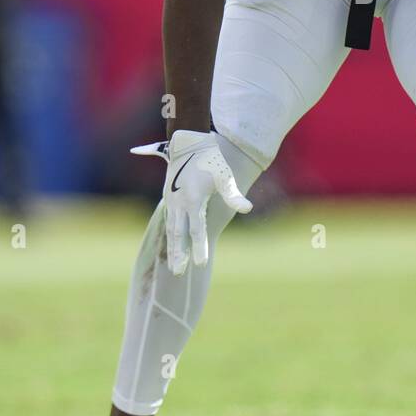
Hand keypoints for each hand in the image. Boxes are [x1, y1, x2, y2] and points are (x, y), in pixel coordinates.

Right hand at [131, 130, 251, 274]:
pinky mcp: (169, 196)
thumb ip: (233, 195)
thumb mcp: (224, 176)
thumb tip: (247, 209)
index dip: (198, 248)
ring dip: (173, 247)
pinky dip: (170, 234)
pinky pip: (169, 220)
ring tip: (174, 265)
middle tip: (179, 273)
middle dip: (179, 254)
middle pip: (178, 234)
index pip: (197, 229)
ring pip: (171, 228)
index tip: (200, 264)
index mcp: (194, 199)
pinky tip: (172, 244)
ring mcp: (172, 199)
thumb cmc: (211, 159)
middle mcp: (180, 202)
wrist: (188, 142)